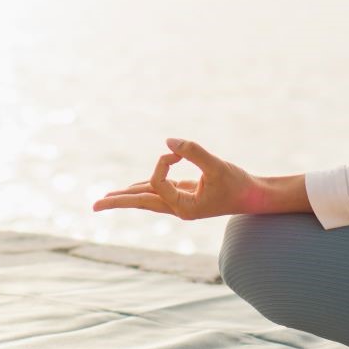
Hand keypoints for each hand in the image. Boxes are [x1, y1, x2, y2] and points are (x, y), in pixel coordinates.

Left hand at [91, 138, 258, 219]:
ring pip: (147, 199)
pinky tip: (131, 189)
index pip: (157, 183)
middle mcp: (177, 208)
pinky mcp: (185, 195)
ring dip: (126, 196)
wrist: (255, 197)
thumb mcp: (216, 166)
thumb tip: (169, 141)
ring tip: (103, 199)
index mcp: (183, 207)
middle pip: (141, 203)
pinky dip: (143, 188)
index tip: (177, 152)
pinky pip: (157, 192)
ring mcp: (180, 203)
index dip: (162, 163)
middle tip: (93, 206)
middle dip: (117, 202)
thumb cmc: (239, 184)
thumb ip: (193, 151)